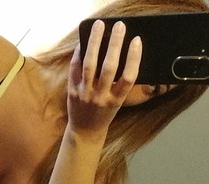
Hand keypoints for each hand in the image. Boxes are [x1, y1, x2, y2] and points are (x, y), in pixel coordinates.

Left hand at [67, 20, 141, 138]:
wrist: (85, 131)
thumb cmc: (105, 113)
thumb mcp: (118, 101)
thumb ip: (122, 83)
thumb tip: (128, 54)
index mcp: (116, 100)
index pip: (128, 77)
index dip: (134, 58)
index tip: (136, 40)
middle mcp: (100, 97)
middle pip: (109, 68)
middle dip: (115, 44)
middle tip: (120, 26)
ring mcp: (84, 94)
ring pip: (90, 65)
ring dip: (95, 43)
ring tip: (99, 26)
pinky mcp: (72, 91)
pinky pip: (74, 69)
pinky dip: (79, 54)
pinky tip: (84, 41)